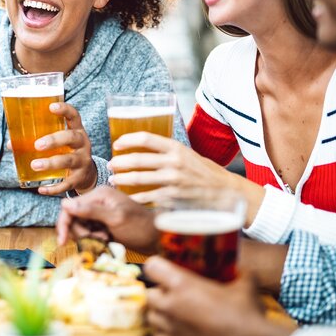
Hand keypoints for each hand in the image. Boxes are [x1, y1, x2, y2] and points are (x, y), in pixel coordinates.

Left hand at [30, 102, 96, 195]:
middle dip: (54, 140)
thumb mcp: (60, 142)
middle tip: (37, 145)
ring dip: (51, 163)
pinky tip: (41, 189)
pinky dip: (54, 188)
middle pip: (71, 138)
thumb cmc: (67, 152)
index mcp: (77, 130)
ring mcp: (83, 161)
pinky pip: (67, 183)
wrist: (87, 174)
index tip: (51, 107)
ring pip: (69, 161)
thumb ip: (38, 139)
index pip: (74, 116)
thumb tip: (11, 144)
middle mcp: (83, 144)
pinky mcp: (79, 178)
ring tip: (34, 165)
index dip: (64, 110)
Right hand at [56, 186, 156, 253]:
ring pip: (80, 227)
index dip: (64, 224)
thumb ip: (90, 211)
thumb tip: (64, 204)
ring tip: (104, 240)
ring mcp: (100, 213)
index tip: (62, 242)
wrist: (158, 239)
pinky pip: (89, 232)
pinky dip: (94, 239)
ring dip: (88, 237)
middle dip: (80, 232)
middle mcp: (97, 201)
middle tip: (97, 239)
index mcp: (99, 195)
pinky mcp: (103, 223)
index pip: (70, 207)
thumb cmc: (140, 227)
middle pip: (73, 218)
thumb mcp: (115, 218)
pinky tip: (106, 241)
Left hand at [109, 132, 232, 189]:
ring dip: (122, 179)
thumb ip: (167, 151)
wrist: (225, 192)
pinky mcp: (172, 197)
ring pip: (138, 179)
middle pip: (137, 160)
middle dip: (119, 162)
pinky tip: (128, 196)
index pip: (145, 138)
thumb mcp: (187, 154)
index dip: (127, 140)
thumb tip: (141, 148)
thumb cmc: (203, 171)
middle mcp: (174, 162)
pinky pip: (146, 196)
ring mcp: (172, 181)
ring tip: (114, 180)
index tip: (117, 144)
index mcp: (176, 148)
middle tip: (111, 165)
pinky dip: (134, 197)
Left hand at [144, 256, 293, 335]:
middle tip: (173, 292)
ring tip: (174, 311)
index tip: (164, 268)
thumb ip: (236, 272)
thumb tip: (239, 267)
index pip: (151, 267)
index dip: (157, 266)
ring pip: (151, 315)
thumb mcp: (243, 284)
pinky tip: (177, 329)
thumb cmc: (247, 314)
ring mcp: (171, 327)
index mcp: (182, 284)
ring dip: (159, 312)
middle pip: (149, 293)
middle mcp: (171, 305)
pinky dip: (163, 332)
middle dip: (159, 291)